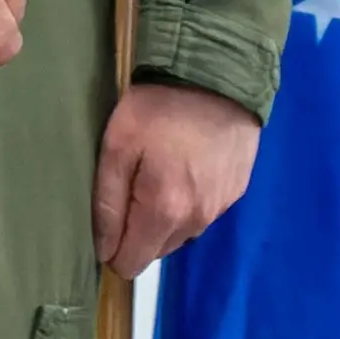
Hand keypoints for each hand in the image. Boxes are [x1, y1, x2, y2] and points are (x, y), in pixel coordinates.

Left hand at [91, 82, 262, 278]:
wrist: (219, 75)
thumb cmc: (159, 108)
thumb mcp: (117, 146)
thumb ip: (107, 203)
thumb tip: (104, 249)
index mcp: (164, 213)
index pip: (131, 263)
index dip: (111, 248)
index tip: (107, 218)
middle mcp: (196, 221)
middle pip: (156, 251)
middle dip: (138, 232)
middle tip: (131, 186)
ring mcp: (220, 208)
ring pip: (181, 234)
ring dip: (165, 218)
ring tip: (158, 173)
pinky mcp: (236, 191)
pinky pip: (203, 213)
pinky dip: (189, 201)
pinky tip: (185, 167)